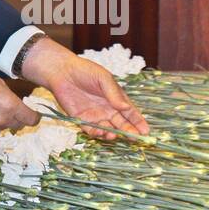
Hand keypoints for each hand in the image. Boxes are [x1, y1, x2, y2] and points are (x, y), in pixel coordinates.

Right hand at [0, 61, 39, 133]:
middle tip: (12, 107)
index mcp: (11, 106)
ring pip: (5, 127)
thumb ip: (12, 98)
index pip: (32, 120)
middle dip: (19, 118)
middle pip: (20, 125)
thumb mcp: (0, 84)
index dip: (34, 116)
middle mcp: (2, 120)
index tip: (33, 113)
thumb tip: (17, 105)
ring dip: (5, 120)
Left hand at [21, 38, 149, 140]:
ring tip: (114, 134)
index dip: (138, 122)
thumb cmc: (85, 71)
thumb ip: (114, 94)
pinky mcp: (81, 120)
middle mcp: (107, 109)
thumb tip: (127, 108)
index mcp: (116, 99)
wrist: (62, 72)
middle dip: (129, 131)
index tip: (146, 131)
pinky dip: (97, 133)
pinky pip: (91, 130)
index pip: (130, 113)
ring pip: (107, 129)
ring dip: (112, 134)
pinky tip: (101, 132)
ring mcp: (95, 116)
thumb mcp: (103, 79)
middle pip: (121, 124)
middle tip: (135, 138)